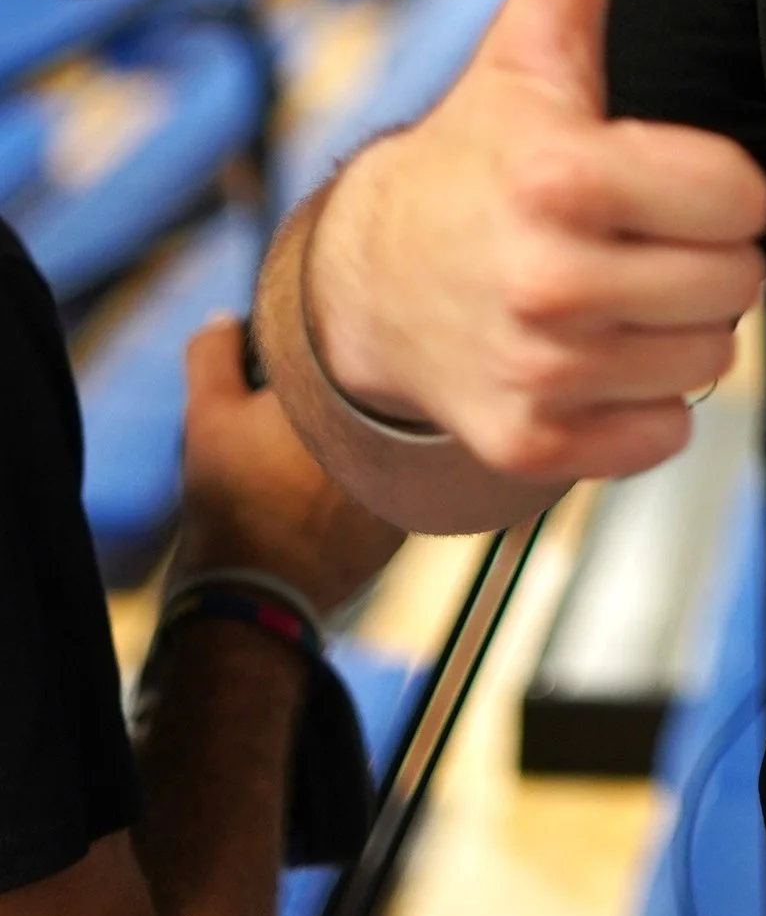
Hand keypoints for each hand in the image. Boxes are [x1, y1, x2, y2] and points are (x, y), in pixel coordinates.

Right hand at [175, 318, 402, 615]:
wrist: (254, 595)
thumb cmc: (233, 498)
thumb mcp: (207, 413)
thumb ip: (214, 352)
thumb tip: (226, 320)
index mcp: (354, 391)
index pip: (342, 345)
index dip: (297, 356)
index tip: (269, 378)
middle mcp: (398, 432)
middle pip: (367, 396)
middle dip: (327, 399)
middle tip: (279, 427)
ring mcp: (407, 481)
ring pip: (379, 442)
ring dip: (348, 440)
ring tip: (292, 470)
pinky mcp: (404, 522)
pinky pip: (383, 486)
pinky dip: (356, 485)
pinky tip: (314, 503)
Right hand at [307, 0, 765, 484]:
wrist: (370, 284)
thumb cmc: (482, 150)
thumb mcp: (535, 41)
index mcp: (563, 175)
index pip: (743, 195)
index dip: (719, 180)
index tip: (663, 170)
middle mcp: (548, 282)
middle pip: (738, 281)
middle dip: (705, 253)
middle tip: (640, 230)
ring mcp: (538, 374)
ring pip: (708, 359)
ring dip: (677, 325)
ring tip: (613, 284)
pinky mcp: (533, 449)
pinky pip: (665, 433)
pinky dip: (641, 402)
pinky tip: (590, 352)